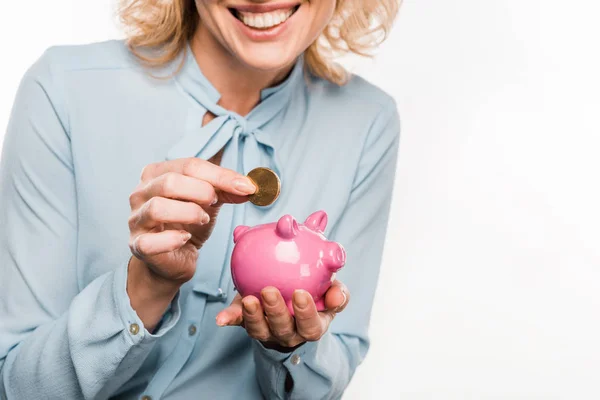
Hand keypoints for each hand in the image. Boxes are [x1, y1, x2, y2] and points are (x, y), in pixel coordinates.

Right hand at [126, 156, 255, 329]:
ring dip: (189, 213)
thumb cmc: (187, 224)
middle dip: (202, 191)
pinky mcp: (138, 245)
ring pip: (158, 207)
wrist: (173, 260)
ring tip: (202, 219)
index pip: (190, 165)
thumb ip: (227, 189)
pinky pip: (151, 241)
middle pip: (171, 182)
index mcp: (157, 173)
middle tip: (214, 203)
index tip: (247, 187)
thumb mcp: (209, 201)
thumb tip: (250, 185)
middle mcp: (140, 193)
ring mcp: (136, 219)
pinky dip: (173, 239)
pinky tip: (186, 238)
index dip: (221, 176)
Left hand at [216, 281, 349, 349]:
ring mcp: (268, 331)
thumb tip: (337, 294)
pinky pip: (238, 322)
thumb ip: (337, 292)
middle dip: (275, 312)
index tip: (299, 293)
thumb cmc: (316, 293)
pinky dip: (230, 319)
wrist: (294, 298)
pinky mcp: (249, 323)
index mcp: (312, 326)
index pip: (311, 326)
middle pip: (283, 329)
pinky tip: (221, 317)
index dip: (305, 313)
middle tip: (269, 291)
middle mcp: (289, 333)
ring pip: (260, 330)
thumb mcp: (330, 292)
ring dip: (252, 316)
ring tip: (248, 299)